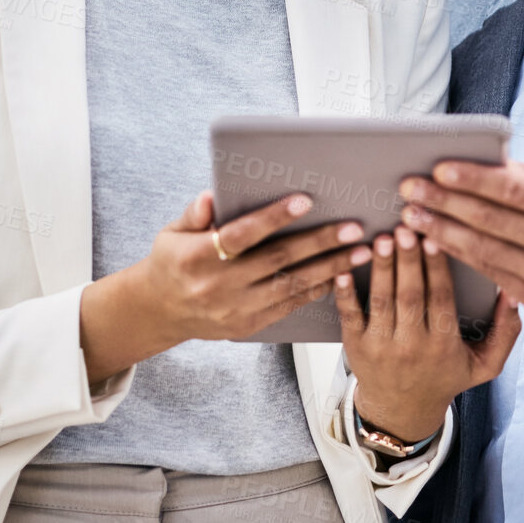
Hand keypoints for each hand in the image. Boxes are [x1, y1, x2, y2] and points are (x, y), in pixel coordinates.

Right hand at [80, 191, 371, 383]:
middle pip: (276, 261)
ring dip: (330, 268)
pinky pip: (289, 305)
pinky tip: (341, 275)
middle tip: (354, 227)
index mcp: (197, 258)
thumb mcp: (171, 233)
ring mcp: (235, 310)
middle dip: (319, 243)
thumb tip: (211, 197)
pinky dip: (316, 290)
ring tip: (361, 252)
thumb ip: (193, 214)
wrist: (161, 311)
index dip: (273, 218)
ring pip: (290, 286)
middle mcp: (218, 286)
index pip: (241, 235)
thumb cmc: (172, 261)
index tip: (305, 200)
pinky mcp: (249, 325)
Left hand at [336, 225, 519, 442]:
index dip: (437, 267)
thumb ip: (506, 331)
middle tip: (405, 228)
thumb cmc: (446, 377)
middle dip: (408, 260)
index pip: (441, 299)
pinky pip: (350, 316)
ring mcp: (381, 346)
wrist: (403, 411)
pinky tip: (345, 270)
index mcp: (444, 345)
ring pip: (381, 301)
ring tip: (383, 239)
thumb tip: (515, 292)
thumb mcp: (485, 364)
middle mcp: (412, 346)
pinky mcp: (356, 346)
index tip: (435, 238)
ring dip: (381, 269)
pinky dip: (345, 293)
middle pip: (410, 295)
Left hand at [398, 159, 523, 330]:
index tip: (440, 167)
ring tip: (412, 216)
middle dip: (444, 202)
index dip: (472, 178)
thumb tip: (498, 162)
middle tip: (410, 188)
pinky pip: (491, 275)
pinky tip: (437, 244)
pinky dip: (461, 259)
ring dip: (442, 232)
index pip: (513, 189)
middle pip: (490, 220)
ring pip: (483, 251)